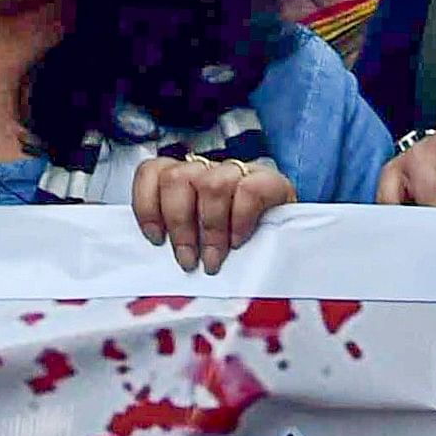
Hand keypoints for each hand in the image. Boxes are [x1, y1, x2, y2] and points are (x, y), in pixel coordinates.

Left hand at [129, 155, 295, 272]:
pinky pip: (248, 190)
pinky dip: (239, 219)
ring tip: (214, 258)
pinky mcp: (270, 181)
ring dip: (210, 228)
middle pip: (177, 178)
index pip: (152, 171)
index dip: (147, 205)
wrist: (289, 247)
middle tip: (188, 259)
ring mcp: (240, 172)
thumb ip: (175, 240)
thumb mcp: (197, 242)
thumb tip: (150, 264)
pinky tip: (239, 240)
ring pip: (211, 182)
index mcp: (185, 180)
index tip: (156, 239)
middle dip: (178, 224)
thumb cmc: (236, 249)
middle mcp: (209, 170)